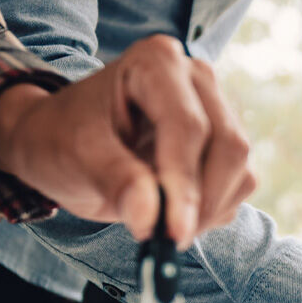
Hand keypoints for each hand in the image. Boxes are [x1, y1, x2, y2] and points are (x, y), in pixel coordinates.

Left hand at [0, 34, 253, 246]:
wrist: (60, 139)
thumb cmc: (61, 137)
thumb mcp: (75, 155)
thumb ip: (115, 181)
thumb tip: (151, 220)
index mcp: (157, 63)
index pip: (188, 125)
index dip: (185, 181)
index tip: (174, 231)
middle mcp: (197, 79)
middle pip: (228, 145)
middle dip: (202, 199)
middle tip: (170, 239)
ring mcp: (217, 109)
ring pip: (241, 168)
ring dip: (209, 208)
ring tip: (163, 224)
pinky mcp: (225, 141)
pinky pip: (241, 183)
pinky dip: (213, 209)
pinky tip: (175, 211)